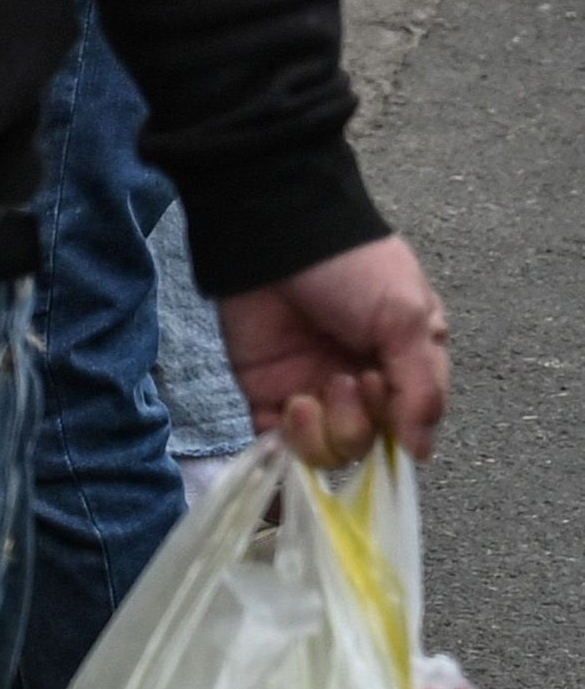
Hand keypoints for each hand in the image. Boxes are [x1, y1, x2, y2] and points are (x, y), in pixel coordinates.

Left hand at [221, 236, 449, 463]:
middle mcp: (361, 389)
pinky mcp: (267, 393)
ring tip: (312, 391)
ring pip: (327, 452)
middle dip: (359, 423)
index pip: (412, 424)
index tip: (382, 384)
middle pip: (369, 445)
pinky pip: (279, 444)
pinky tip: (292, 412)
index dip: (400, 420)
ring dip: (324, 431)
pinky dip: (287, 443)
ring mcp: (312, 392)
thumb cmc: (353, 269)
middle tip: (348, 380)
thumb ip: (421, 389)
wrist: (278, 236)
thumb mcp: (407, 320)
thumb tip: (420, 451)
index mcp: (404, 367)